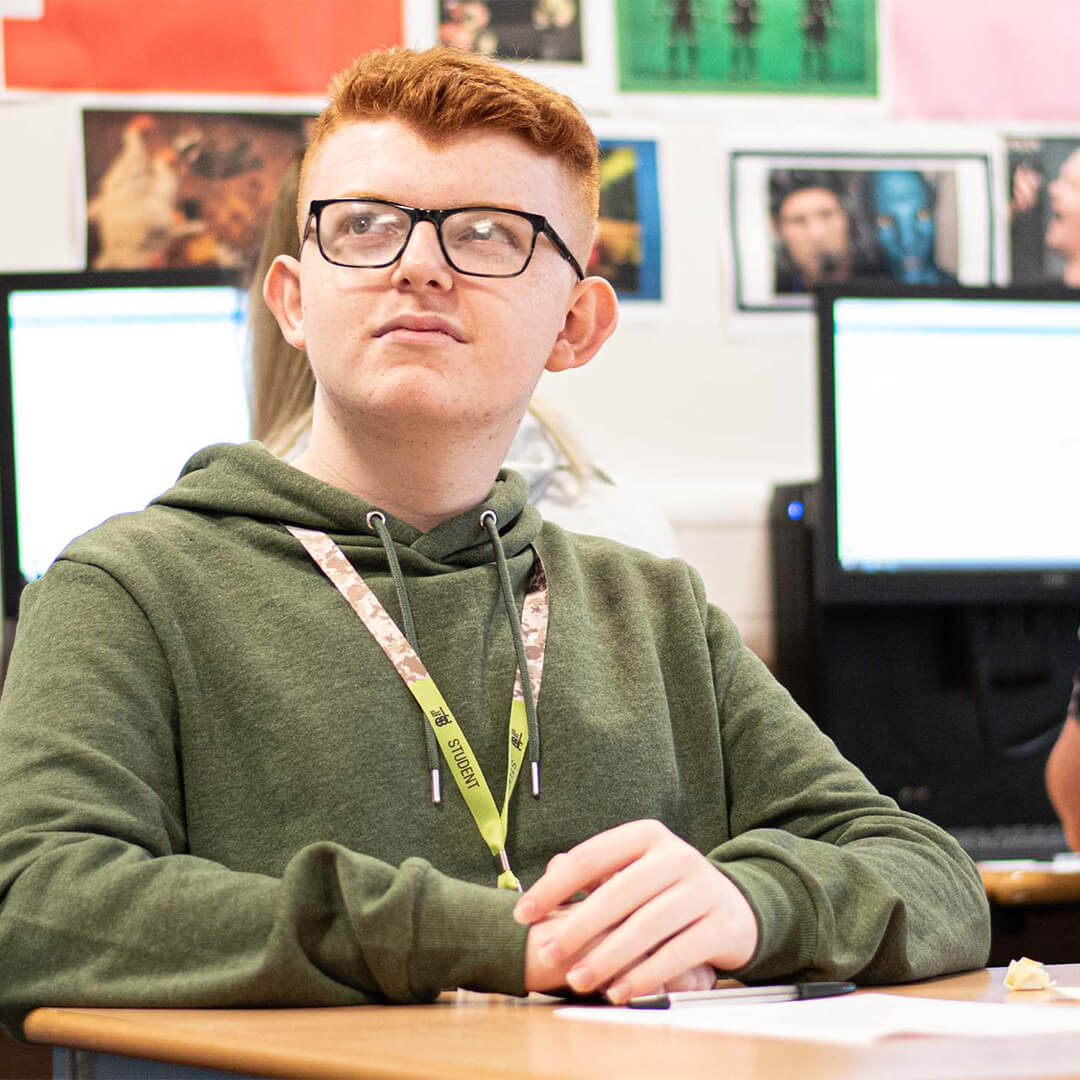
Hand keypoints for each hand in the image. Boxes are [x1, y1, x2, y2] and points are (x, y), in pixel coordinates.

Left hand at [515, 819, 758, 1003]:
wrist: (735, 906)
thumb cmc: (666, 889)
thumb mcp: (634, 869)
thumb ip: (594, 870)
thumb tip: (550, 870)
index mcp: (646, 836)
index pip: (590, 856)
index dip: (553, 886)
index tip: (523, 913)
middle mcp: (676, 856)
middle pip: (617, 893)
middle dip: (578, 926)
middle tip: (549, 954)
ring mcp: (702, 890)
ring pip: (647, 926)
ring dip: (608, 957)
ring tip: (579, 979)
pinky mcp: (721, 926)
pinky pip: (677, 953)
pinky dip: (645, 975)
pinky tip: (618, 991)